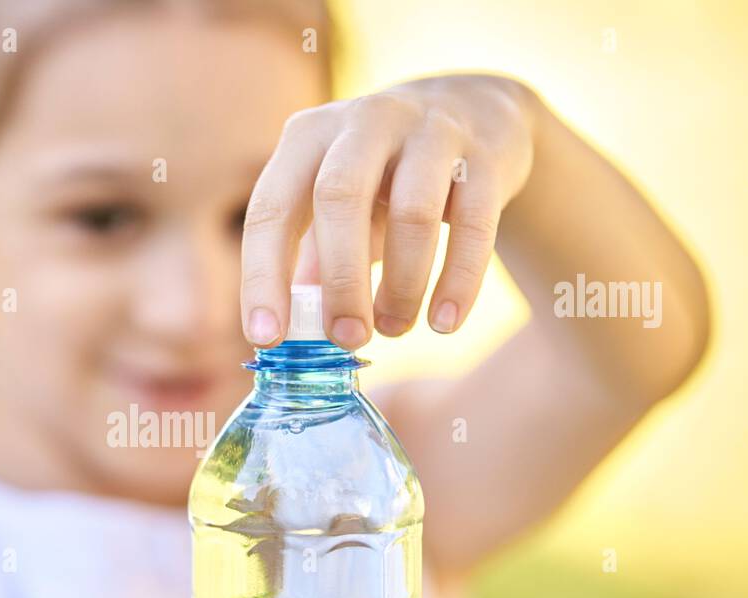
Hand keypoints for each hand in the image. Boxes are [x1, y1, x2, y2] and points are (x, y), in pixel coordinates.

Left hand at [241, 75, 536, 347]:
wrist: (477, 109)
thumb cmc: (384, 174)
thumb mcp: (336, 203)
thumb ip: (311, 260)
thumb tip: (291, 335)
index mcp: (308, 136)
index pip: (270, 207)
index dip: (262, 276)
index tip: (266, 337)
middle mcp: (365, 121)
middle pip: (340, 198)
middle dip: (340, 281)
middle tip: (347, 338)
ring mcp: (429, 130)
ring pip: (412, 214)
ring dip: (401, 286)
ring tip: (395, 329)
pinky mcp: (485, 155)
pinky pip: (473, 226)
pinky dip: (458, 282)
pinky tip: (444, 322)